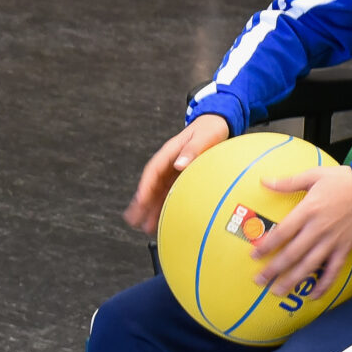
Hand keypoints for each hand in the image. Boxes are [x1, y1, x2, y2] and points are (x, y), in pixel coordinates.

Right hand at [125, 114, 232, 232]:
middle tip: (133, 220)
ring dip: (152, 209)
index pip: (153, 171)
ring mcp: (174, 171)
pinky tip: (163, 220)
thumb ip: (193, 149)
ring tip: (145, 227)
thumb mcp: (204, 136)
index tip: (140, 201)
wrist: (218, 124)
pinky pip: (171, 194)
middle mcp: (169, 164)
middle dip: (142, 203)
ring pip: (159, 192)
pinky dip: (166, 207)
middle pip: (152, 185)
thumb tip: (179, 164)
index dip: (145, 187)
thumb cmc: (210, 129)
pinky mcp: (182, 178)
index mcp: (170, 153)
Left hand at [251, 165, 351, 297]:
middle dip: (274, 269)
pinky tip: (314, 296)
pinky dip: (324, 285)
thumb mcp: (314, 175)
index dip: (267, 245)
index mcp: (308, 210)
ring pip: (309, 266)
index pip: (283, 232)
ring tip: (278, 292)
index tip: (254, 255)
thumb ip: (288, 182)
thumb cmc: (343, 180)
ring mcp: (332, 241)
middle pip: (292, 254)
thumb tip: (264, 181)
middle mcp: (317, 229)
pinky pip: (333, 271)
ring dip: (292, 280)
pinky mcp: (345, 249)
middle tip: (259, 281)